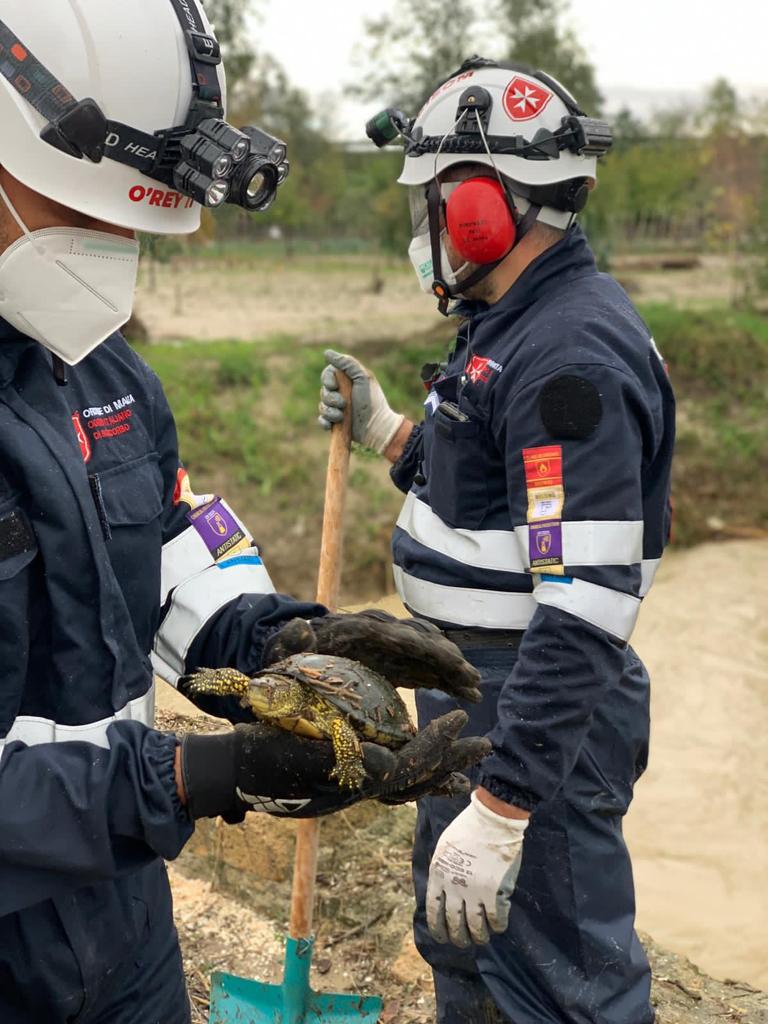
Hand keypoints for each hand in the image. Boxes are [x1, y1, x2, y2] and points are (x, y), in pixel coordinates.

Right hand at [178, 711, 490, 821]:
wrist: (234, 772)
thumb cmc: (261, 749)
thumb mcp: (294, 736)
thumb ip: (331, 740)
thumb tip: (377, 753)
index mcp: (351, 779)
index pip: (408, 767)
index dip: (437, 745)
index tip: (458, 720)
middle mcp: (359, 790)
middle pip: (417, 780)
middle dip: (452, 761)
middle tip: (485, 744)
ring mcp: (354, 790)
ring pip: (408, 785)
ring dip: (440, 771)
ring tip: (470, 762)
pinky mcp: (347, 786)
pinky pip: (391, 785)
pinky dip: (416, 779)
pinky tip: (434, 775)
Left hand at [264, 610, 481, 702]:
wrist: (294, 648)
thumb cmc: (288, 652)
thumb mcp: (283, 648)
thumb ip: (291, 640)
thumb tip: (301, 625)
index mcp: (360, 630)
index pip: (400, 637)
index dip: (427, 649)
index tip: (451, 662)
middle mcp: (382, 633)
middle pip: (423, 643)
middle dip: (449, 661)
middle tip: (472, 682)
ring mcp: (391, 647)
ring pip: (429, 655)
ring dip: (453, 671)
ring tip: (475, 692)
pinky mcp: (394, 662)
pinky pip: (424, 668)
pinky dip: (444, 679)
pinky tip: (463, 694)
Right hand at [318, 349, 403, 453]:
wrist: (377, 426)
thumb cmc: (372, 401)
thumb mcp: (363, 378)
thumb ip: (347, 363)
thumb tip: (326, 353)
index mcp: (347, 380)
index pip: (327, 374)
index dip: (327, 379)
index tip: (334, 385)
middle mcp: (341, 392)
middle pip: (323, 391)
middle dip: (331, 398)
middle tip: (343, 404)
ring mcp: (337, 408)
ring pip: (322, 406)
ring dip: (330, 411)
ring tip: (341, 416)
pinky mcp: (335, 422)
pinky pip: (322, 420)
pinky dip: (325, 422)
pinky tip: (332, 424)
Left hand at [427, 792, 527, 946]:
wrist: (493, 818)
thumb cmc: (469, 828)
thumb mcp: (445, 848)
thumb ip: (443, 870)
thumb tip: (444, 891)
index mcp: (439, 875)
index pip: (434, 911)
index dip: (437, 929)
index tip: (442, 939)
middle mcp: (454, 888)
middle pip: (454, 924)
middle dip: (459, 938)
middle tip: (464, 942)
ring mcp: (475, 892)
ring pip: (475, 928)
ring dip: (479, 937)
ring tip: (482, 939)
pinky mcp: (496, 893)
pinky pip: (496, 920)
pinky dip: (497, 927)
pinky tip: (498, 926)